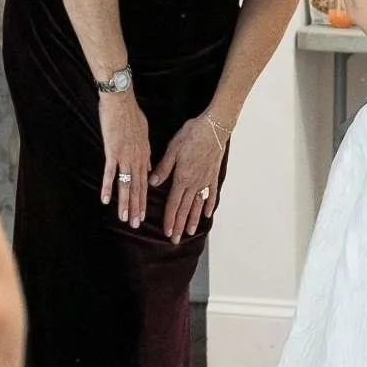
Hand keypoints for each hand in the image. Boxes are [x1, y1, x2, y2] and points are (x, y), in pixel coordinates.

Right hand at [99, 89, 151, 226]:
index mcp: (144, 155)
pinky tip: (106, 200)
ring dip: (124, 203)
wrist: (121, 102)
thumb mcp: (144, 134)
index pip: (145, 183)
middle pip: (137, 188)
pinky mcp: (112, 152)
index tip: (143, 214)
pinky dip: (108, 187)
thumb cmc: (132, 115)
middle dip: (136, 207)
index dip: (143, 200)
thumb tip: (148, 167)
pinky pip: (110, 173)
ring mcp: (124, 157)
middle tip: (135, 224)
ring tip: (123, 218)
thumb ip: (146, 153)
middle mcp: (136, 159)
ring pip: (126, 185)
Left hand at [151, 113, 226, 240]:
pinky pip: (211, 193)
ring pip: (198, 205)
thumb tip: (152, 183)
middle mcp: (194, 183)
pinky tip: (208, 213)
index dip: (169, 219)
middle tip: (176, 240)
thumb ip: (164, 168)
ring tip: (190, 232)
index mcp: (182, 178)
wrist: (214, 127)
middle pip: (185, 209)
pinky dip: (209, 204)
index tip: (167, 232)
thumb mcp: (173, 149)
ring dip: (193, 219)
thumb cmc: (192, 135)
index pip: (173, 204)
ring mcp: (205, 180)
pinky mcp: (213, 175)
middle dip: (179, 225)